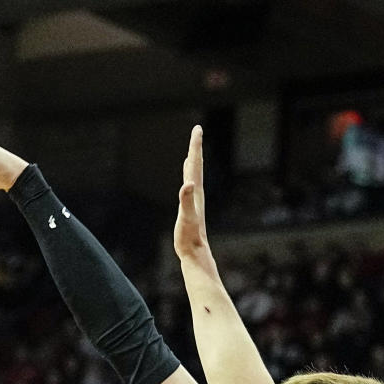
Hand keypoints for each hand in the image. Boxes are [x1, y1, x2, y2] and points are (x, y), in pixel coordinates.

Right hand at [173, 126, 219, 281]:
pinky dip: (188, 176)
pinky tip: (188, 176)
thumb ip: (186, 201)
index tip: (197, 129)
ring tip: (192, 149)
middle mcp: (196, 193)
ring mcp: (194, 200)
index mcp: (195, 192)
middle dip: (195, 147)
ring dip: (193, 160)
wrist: (195, 254)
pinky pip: (189, 186)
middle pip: (196, 166)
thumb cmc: (189, 238)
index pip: (195, 164)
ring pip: (194, 175)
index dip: (195, 147)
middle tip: (197, 131)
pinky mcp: (190, 208)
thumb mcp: (186, 218)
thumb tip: (187, 184)